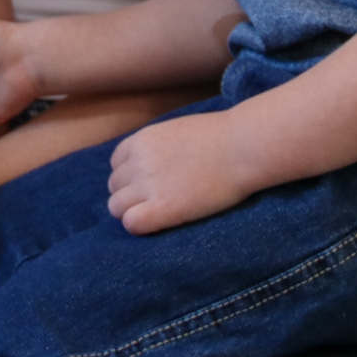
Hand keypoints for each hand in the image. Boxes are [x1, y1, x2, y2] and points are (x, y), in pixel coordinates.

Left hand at [106, 109, 255, 234]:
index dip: (130, 176)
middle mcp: (138, 161)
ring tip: (157, 214)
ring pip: (117, 207)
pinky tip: (158, 223)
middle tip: (155, 201)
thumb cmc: (220, 137)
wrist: (242, 147)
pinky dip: (139, 225)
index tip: (149, 184)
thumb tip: (154, 162)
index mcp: (141, 140)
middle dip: (130, 195)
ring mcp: (148, 184)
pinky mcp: (164, 207)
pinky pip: (131, 222)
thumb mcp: (177, 130)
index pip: (116, 164)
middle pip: (115, 187)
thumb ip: (158, 146)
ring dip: (132, 212)